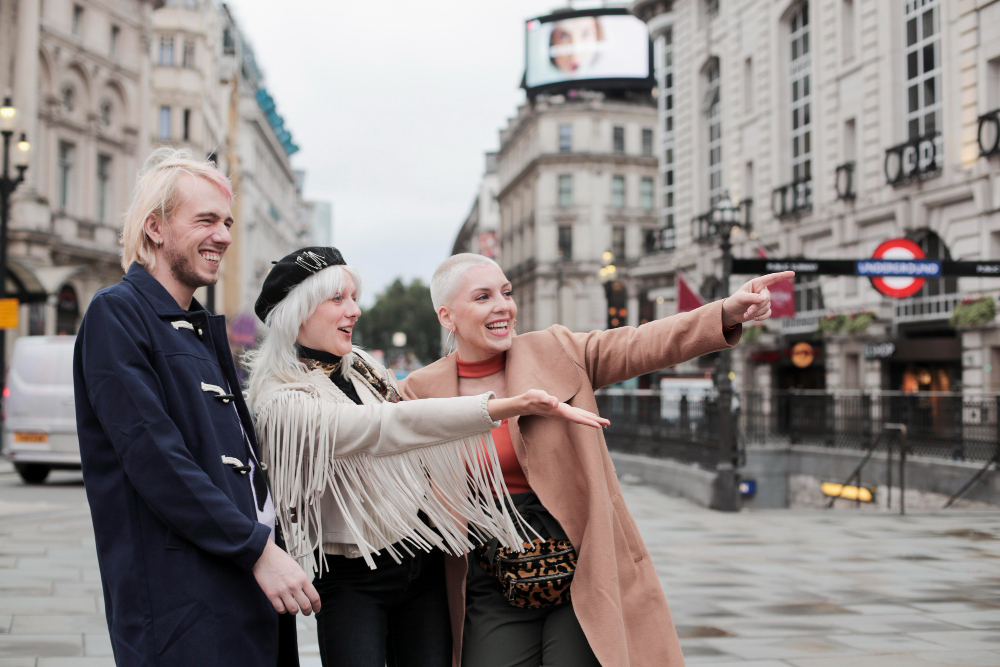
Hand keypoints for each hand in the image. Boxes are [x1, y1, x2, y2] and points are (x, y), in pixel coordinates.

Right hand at [252, 540, 320, 615]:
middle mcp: (294, 586)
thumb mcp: (297, 568)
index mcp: (302, 578)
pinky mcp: (271, 595)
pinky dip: (283, 610)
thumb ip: (302, 581)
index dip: (317, 606)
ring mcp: (282, 591)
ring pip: (293, 610)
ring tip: (293, 608)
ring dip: (294, 611)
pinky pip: (280, 609)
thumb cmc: (281, 560)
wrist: (264, 555)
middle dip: (307, 611)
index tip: (316, 609)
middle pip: (305, 606)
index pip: (314, 597)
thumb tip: (306, 593)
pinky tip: (283, 606)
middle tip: (306, 612)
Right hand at [488, 390, 609, 427]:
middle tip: (609, 423)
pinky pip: (576, 414)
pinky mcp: (562, 410)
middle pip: (582, 418)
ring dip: (592, 419)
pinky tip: (590, 416)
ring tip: (603, 422)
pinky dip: (585, 416)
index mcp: (560, 411)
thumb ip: (547, 399)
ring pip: (580, 417)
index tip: (599, 425)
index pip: (577, 417)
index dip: (588, 421)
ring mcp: (563, 413)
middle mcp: (563, 414)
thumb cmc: (532, 398)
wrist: (525, 404)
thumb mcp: (538, 396)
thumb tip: (555, 403)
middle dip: (595, 421)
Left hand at [721, 271, 794, 326]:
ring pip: (767, 307)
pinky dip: (762, 317)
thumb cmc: (734, 301)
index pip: (771, 278)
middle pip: (767, 298)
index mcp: (757, 283)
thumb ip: (752, 297)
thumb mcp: (741, 298)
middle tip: (748, 311)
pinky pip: (768, 313)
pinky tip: (754, 318)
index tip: (793, 273)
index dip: (782, 275)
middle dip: (758, 306)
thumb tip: (765, 298)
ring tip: (746, 314)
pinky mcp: (763, 309)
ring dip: (757, 312)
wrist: (731, 313)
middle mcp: (761, 291)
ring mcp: (763, 300)